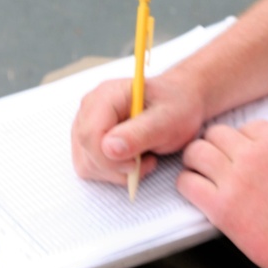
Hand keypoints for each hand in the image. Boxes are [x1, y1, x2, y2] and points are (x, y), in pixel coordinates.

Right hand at [71, 70, 205, 185]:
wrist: (181, 102)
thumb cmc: (176, 107)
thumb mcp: (167, 120)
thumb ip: (139, 134)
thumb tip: (108, 148)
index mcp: (107, 95)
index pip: (90, 134)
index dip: (109, 158)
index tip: (136, 164)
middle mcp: (91, 106)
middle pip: (86, 151)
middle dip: (116, 167)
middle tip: (147, 161)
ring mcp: (87, 123)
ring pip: (86, 163)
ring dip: (115, 172)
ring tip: (143, 159)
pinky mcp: (89, 139)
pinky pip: (89, 166)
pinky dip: (111, 172)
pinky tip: (133, 161)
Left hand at [177, 120, 267, 267]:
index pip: (246, 126)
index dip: (242, 140)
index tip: (240, 151)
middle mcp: (252, 155)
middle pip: (216, 134)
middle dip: (215, 145)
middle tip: (215, 158)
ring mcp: (235, 180)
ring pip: (196, 153)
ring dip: (195, 160)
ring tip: (198, 170)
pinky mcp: (222, 208)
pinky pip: (188, 184)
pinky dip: (187, 184)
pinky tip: (194, 190)